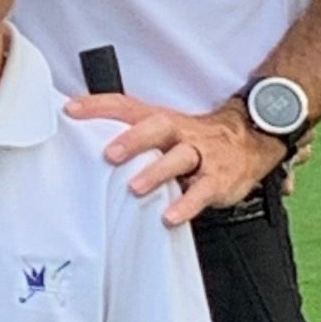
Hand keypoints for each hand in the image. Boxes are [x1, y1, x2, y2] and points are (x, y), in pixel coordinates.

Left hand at [64, 87, 279, 228]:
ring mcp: (200, 155)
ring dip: (156, 171)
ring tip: (135, 187)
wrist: (249, 140)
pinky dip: (187, 204)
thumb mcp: (165, 131)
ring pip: (180, 157)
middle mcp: (180, 133)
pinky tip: (171, 216)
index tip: (71, 110)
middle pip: (157, 126)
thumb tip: (86, 142)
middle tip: (109, 154)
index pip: (126, 106)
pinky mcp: (218, 179)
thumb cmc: (194, 140)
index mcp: (162, 119)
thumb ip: (131, 135)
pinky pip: (202, 191)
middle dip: (133, 139)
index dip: (99, 106)